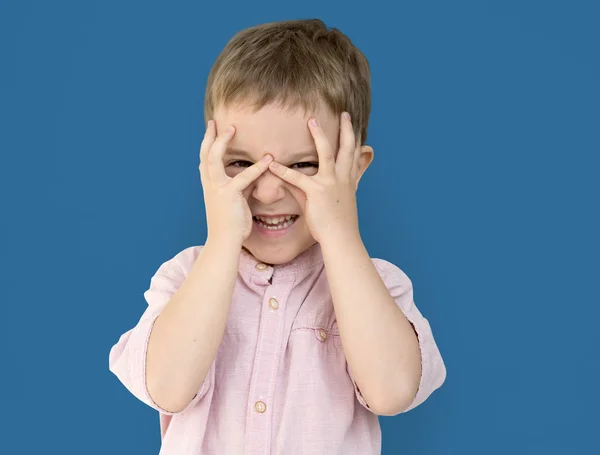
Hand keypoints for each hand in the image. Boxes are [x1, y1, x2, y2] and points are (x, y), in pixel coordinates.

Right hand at [199, 120, 272, 243]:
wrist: (224, 241)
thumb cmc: (231, 224)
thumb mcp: (235, 201)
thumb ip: (242, 186)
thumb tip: (253, 176)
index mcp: (209, 186)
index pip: (205, 160)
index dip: (207, 145)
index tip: (211, 131)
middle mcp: (209, 184)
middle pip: (204, 154)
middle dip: (208, 137)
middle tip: (213, 122)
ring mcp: (217, 188)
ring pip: (214, 159)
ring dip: (222, 142)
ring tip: (232, 129)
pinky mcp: (229, 195)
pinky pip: (243, 177)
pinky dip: (257, 167)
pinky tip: (268, 159)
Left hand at [268, 112, 361, 243]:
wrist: (342, 239)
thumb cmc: (339, 224)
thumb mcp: (336, 204)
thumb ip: (318, 189)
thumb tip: (302, 182)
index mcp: (349, 181)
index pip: (354, 156)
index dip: (356, 140)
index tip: (355, 126)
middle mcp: (343, 179)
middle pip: (347, 148)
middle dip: (347, 129)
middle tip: (344, 113)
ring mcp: (331, 183)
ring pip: (327, 153)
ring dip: (319, 135)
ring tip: (311, 121)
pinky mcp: (317, 192)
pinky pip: (297, 178)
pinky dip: (283, 171)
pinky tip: (272, 164)